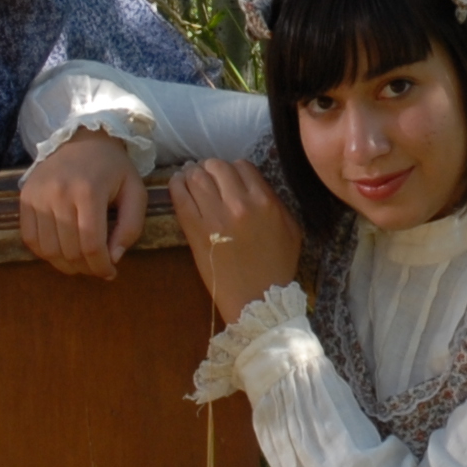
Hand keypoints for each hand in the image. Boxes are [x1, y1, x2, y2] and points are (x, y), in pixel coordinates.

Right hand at [20, 131, 148, 277]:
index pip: (91, 245)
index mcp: (89, 191)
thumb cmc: (113, 168)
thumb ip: (131, 227)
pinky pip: (29, 238)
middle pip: (69, 251)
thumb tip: (113, 258)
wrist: (83, 139)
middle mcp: (59, 192)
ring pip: (47, 249)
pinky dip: (45, 252)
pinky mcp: (25, 197)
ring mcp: (38, 195)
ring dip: (65, 264)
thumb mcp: (135, 192)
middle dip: (86, 268)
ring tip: (80, 261)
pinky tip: (61, 249)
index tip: (111, 272)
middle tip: (97, 267)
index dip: (101, 267)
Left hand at [171, 158, 300, 324]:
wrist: (257, 300)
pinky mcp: (195, 230)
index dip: (234, 170)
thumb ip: (274, 201)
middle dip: (211, 168)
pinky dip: (176, 185)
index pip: (242, 166)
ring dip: (192, 174)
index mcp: (264, 201)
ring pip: (196, 176)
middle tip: (207, 176)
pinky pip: (180, 197)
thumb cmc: (277, 266)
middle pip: (217, 166)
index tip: (229, 179)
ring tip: (190, 177)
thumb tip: (253, 185)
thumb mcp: (290, 228)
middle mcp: (239, 203)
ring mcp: (215, 216)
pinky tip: (178, 184)